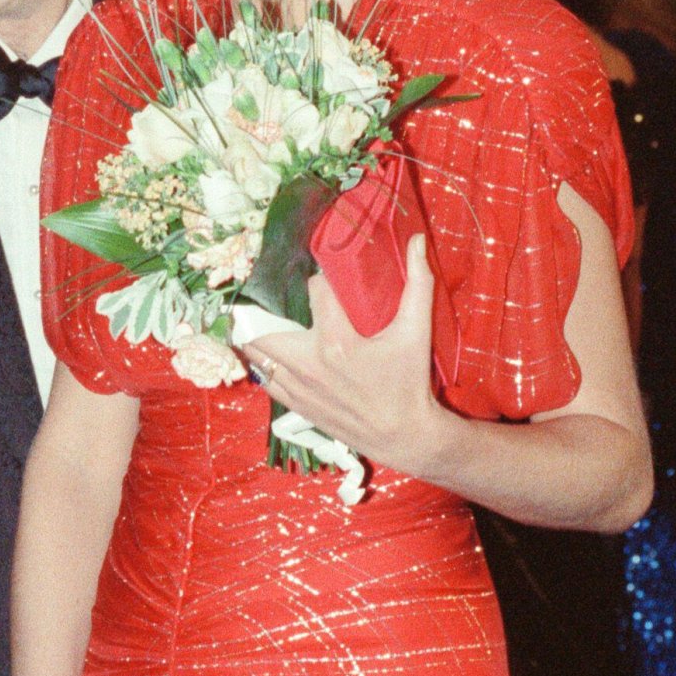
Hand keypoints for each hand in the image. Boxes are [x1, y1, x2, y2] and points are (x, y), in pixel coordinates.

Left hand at [244, 234, 449, 482]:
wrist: (403, 435)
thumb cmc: (410, 382)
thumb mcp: (416, 332)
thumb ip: (418, 283)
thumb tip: (418, 241)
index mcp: (337, 342)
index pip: (315, 291)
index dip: (321, 279)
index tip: (328, 279)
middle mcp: (310, 365)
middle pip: (262, 326)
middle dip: (263, 307)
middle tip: (272, 296)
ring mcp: (299, 387)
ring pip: (257, 353)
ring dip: (256, 334)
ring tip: (261, 319)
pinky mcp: (296, 404)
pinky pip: (264, 378)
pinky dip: (262, 362)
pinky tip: (268, 350)